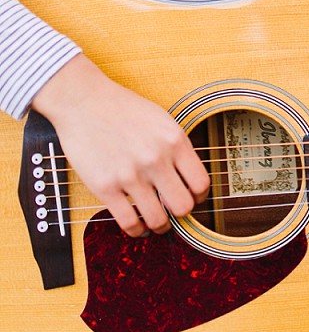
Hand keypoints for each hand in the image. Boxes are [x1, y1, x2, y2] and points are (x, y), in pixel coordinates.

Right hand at [31, 54, 209, 236]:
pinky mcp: (105, 187)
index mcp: (174, 140)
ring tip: (156, 222)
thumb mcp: (161, 120)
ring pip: (158, 220)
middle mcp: (156, 159)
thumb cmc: (122, 108)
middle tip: (173, 211)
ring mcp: (130, 175)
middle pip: (183, 207)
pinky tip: (137, 225)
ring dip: (159, 226)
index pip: (201, 183)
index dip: (199, 197)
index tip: (193, 198)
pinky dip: (136, 230)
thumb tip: (189, 178)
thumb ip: (176, 147)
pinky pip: (129, 223)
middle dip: (180, 213)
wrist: (83, 101)